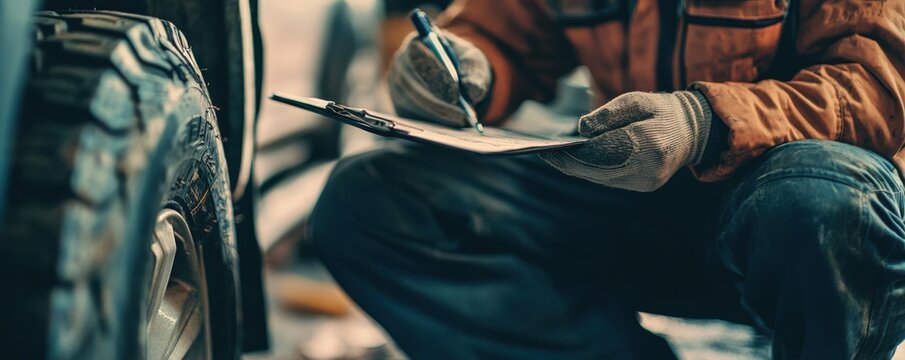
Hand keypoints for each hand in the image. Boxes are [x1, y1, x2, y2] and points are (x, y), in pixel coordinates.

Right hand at [387, 32, 491, 126]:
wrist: (456, 77)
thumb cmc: (461, 64)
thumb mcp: (473, 60)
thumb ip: (474, 71)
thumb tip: (473, 90)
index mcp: (416, 42)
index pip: (417, 54)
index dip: (434, 72)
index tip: (455, 91)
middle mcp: (400, 63)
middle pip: (412, 82)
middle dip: (438, 100)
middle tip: (460, 113)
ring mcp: (396, 85)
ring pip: (412, 101)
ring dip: (437, 113)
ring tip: (460, 119)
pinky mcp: (399, 104)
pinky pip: (412, 115)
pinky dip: (432, 121)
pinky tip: (450, 123)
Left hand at [540, 91, 712, 191]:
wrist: (691, 132)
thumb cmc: (660, 111)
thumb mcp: (637, 100)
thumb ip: (609, 112)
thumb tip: (581, 129)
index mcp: (651, 142)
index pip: (603, 150)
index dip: (574, 153)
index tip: (550, 149)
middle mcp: (649, 167)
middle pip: (599, 169)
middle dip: (569, 163)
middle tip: (545, 155)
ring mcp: (647, 181)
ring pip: (602, 177)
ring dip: (577, 168)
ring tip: (555, 157)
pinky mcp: (643, 186)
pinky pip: (609, 179)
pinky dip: (591, 170)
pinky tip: (576, 161)